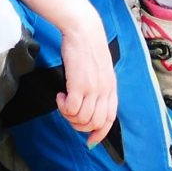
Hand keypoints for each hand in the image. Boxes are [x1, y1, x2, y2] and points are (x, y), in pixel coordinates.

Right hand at [56, 8, 120, 145]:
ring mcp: (93, 88)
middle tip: (69, 113)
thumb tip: (90, 103)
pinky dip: (62, 107)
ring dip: (69, 116)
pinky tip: (59, 95)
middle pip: (95, 123)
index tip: (90, 141)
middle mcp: (104, 91)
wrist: (83, 30)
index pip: (110, 119)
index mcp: (111, 88)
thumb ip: (99, 87)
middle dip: (79, 125)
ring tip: (63, 101)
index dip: (100, 134)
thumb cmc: (88, 47)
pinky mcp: (79, 84)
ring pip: (81, 119)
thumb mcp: (101, 69)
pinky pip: (71, 109)